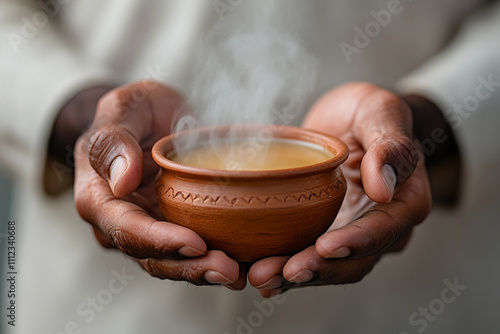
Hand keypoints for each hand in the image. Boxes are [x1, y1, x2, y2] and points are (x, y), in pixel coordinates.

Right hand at [73, 81, 245, 288]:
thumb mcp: (124, 107)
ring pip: (173, 262)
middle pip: (152, 256)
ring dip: (204, 271)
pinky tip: (243, 262)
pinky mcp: (170, 228)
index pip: (127, 229)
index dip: (161, 240)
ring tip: (238, 273)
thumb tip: (121, 180)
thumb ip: (113, 140)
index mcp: (99, 197)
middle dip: (190, 267)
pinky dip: (213, 260)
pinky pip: (189, 252)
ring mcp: (146, 229)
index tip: (196, 242)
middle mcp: (119, 223)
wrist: (150, 117)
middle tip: (228, 269)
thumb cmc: (135, 111)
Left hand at [248, 82, 431, 296]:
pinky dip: (285, 271)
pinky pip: (308, 257)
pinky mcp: (326, 233)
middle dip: (319, 269)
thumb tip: (383, 187)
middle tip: (283, 272)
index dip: (356, 241)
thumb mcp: (380, 111)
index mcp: (405, 200)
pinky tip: (261, 277)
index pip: (383, 228)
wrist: (347, 122)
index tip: (326, 245)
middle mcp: (382, 227)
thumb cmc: (367, 113)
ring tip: (262, 277)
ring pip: (329, 266)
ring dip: (295, 276)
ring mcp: (352, 234)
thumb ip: (390, 146)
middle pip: (355, 260)